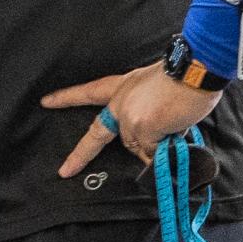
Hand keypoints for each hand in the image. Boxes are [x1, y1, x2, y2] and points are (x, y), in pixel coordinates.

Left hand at [45, 64, 225, 178]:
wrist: (195, 70)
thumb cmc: (184, 75)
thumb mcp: (154, 86)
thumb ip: (145, 110)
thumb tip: (153, 140)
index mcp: (122, 86)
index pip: (89, 91)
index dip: (68, 98)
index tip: (46, 101)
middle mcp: (120, 102)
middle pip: (99, 133)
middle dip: (80, 155)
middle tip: (65, 171)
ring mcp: (128, 118)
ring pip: (138, 147)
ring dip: (157, 144)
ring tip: (175, 121)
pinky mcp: (141, 130)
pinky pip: (153, 152)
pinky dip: (166, 149)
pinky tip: (177, 129)